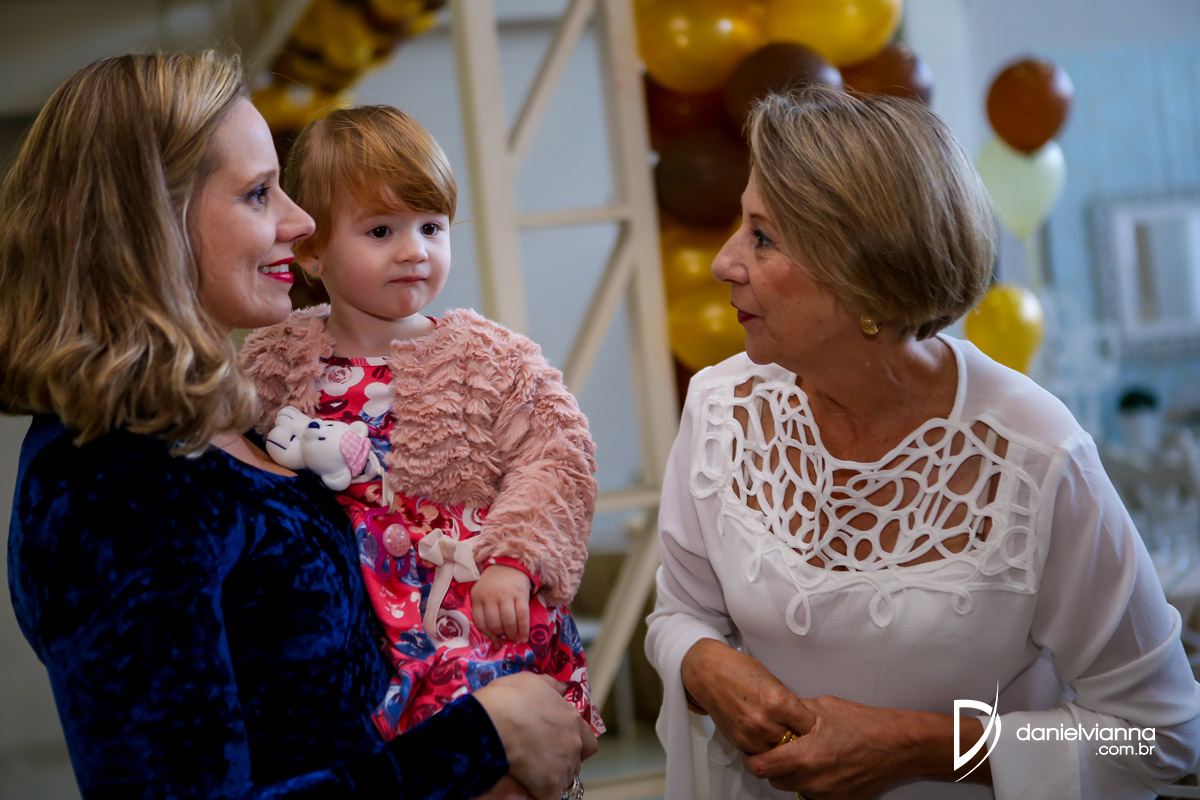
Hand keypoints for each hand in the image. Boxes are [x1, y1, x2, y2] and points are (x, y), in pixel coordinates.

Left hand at [472, 564, 532, 644]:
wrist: (510, 562)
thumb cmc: (494, 582)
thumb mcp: (483, 594)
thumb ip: (485, 614)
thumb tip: (495, 644)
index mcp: (477, 596)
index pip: (480, 622)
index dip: (488, 634)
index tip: (496, 640)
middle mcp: (490, 595)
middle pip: (494, 623)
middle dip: (501, 634)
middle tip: (506, 637)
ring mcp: (506, 594)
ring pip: (508, 621)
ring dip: (512, 634)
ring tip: (515, 638)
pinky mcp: (520, 593)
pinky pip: (522, 615)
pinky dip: (524, 629)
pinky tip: (524, 637)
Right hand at [474, 672, 597, 799]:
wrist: (491, 722)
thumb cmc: (508, 698)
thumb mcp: (531, 681)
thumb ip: (550, 686)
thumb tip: (561, 688)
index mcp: (571, 719)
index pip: (588, 741)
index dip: (576, 744)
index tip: (561, 744)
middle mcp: (573, 743)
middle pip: (577, 761)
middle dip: (564, 762)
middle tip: (543, 759)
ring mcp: (563, 766)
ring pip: (565, 780)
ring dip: (552, 778)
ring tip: (532, 774)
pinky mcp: (549, 786)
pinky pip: (549, 796)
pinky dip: (540, 794)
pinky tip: (528, 787)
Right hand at [681, 639, 813, 754]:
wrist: (709, 674)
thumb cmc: (740, 671)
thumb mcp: (774, 682)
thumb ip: (790, 704)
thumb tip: (804, 722)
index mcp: (778, 702)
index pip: (809, 726)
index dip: (810, 723)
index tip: (809, 722)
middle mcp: (765, 722)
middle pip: (796, 741)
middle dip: (797, 735)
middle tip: (793, 726)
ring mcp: (751, 735)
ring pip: (779, 751)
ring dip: (780, 743)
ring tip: (775, 728)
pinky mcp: (740, 743)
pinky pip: (762, 753)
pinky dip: (764, 745)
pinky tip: (761, 730)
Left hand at [742, 695, 971, 798]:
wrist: (898, 745)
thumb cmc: (864, 724)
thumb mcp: (823, 707)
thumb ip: (793, 714)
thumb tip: (775, 715)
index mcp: (804, 756)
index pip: (760, 766)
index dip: (753, 757)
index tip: (754, 749)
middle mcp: (813, 781)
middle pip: (774, 780)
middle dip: (772, 765)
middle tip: (780, 748)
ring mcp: (826, 795)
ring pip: (793, 788)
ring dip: (791, 774)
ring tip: (805, 753)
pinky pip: (813, 794)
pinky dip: (811, 781)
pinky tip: (823, 763)